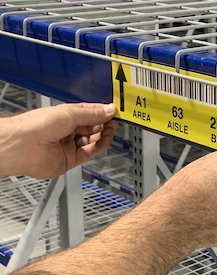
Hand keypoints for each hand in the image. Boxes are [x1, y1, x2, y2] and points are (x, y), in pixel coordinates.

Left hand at [0, 103, 117, 178]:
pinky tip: (105, 139)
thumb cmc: (36, 126)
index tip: (114, 112)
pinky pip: (90, 152)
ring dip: (103, 134)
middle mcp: (67, 131)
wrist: (23, 146)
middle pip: (93, 127)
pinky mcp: (70, 159)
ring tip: (111, 129)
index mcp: (65, 116)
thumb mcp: (70, 114)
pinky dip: (99, 146)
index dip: (102, 113)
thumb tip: (109, 110)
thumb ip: (92, 114)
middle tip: (115, 121)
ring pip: (93, 140)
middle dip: (104, 123)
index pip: (89, 114)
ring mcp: (69, 145)